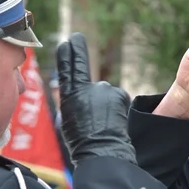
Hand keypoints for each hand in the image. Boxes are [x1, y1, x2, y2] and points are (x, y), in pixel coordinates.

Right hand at [55, 33, 134, 166]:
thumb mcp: (68, 118)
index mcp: (69, 96)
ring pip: (104, 93)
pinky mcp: (120, 93)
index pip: (68, 69)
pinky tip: (113, 121)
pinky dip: (115, 107)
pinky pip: (116, 98)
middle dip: (80, 52)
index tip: (69, 41)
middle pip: (86, 75)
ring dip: (104, 104)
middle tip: (77, 37)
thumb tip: (70, 88)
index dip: (68, 54)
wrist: (102, 151)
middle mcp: (86, 88)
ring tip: (102, 122)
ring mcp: (104, 89)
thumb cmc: (81, 141)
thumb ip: (71, 99)